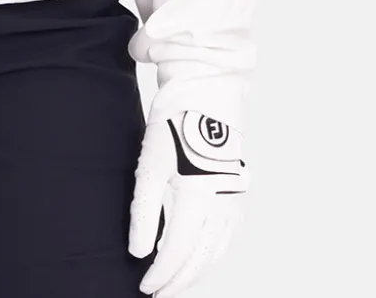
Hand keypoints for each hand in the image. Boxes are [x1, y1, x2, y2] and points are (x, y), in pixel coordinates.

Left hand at [128, 110, 248, 296]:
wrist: (206, 98)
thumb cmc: (174, 126)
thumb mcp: (150, 165)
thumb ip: (143, 211)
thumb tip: (138, 251)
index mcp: (197, 195)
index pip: (177, 249)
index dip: (161, 273)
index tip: (145, 286)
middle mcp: (222, 204)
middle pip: (200, 258)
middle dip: (178, 281)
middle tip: (157, 294)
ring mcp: (234, 201)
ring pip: (217, 253)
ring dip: (196, 273)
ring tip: (175, 284)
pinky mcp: (237, 196)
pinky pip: (227, 239)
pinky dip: (211, 257)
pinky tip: (197, 261)